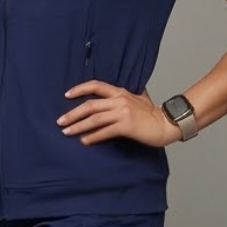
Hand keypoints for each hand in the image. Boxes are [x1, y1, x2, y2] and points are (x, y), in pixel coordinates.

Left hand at [59, 82, 180, 146]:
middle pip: (90, 105)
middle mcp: (119, 100)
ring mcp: (123, 113)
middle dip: (72, 114)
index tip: (66, 95)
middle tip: (60, 121)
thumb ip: (124, 95)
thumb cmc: (151, 114)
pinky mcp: (126, 126)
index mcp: (120, 92)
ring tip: (66, 132)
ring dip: (78, 126)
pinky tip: (84, 141)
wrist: (166, 124)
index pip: (96, 86)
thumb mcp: (138, 98)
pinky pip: (104, 132)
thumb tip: (112, 93)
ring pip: (94, 119)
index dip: (80, 89)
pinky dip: (93, 137)